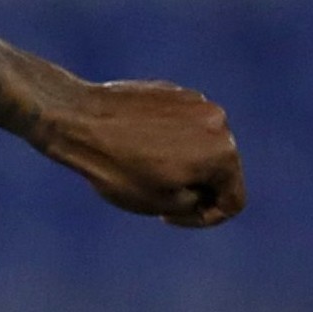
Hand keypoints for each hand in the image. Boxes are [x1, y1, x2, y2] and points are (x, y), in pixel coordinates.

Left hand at [34, 78, 244, 227]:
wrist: (79, 122)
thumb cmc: (119, 170)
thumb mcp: (162, 205)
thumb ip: (197, 202)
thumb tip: (205, 189)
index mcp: (224, 154)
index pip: (233, 200)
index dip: (206, 219)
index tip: (170, 217)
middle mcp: (220, 123)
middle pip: (221, 171)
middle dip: (194, 188)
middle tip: (156, 195)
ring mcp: (198, 102)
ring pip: (202, 146)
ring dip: (182, 163)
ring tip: (142, 167)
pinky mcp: (176, 92)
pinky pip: (184, 125)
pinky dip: (169, 140)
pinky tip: (136, 145)